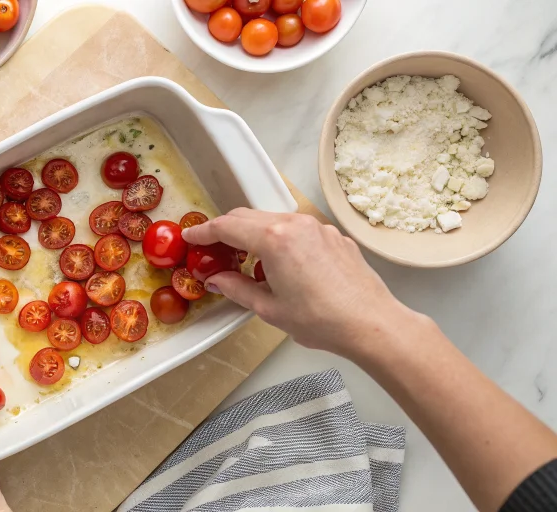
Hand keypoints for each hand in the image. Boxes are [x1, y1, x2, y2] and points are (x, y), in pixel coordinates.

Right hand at [181, 208, 411, 355]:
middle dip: (225, 230)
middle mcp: (295, 224)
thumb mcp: (269, 308)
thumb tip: (217, 280)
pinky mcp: (333, 236)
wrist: (371, 323)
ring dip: (252, 234)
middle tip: (210, 248)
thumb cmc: (322, 320)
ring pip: (272, 220)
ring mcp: (317, 227)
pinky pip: (296, 229)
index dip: (204, 231)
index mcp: (273, 239)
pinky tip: (278, 264)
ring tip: (244, 259)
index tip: (190, 236)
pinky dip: (278, 238)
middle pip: (247, 216)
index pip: (227, 226)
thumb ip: (237, 288)